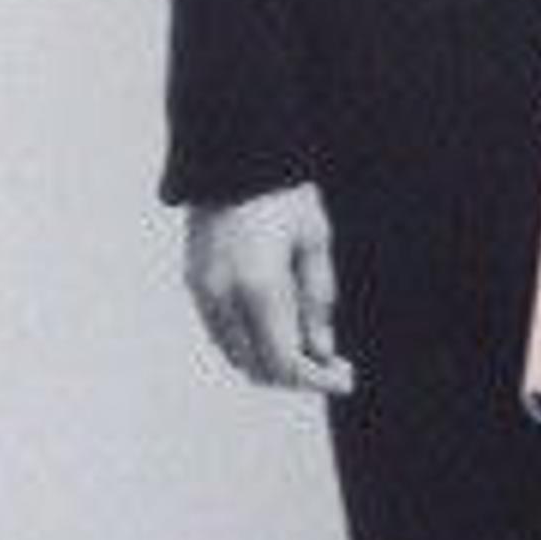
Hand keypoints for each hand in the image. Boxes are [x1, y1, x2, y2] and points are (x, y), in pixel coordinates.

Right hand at [184, 183, 352, 394]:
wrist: (233, 159)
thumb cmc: (284, 194)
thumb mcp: (315, 241)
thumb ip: (318, 300)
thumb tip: (321, 350)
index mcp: (259, 287)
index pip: (285, 361)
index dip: (317, 380)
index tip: (346, 379)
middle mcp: (223, 296)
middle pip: (258, 367)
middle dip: (297, 377)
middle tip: (333, 368)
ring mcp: (202, 291)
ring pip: (236, 355)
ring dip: (271, 363)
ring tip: (311, 349)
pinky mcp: (194, 283)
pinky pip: (221, 333)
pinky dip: (250, 344)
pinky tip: (280, 329)